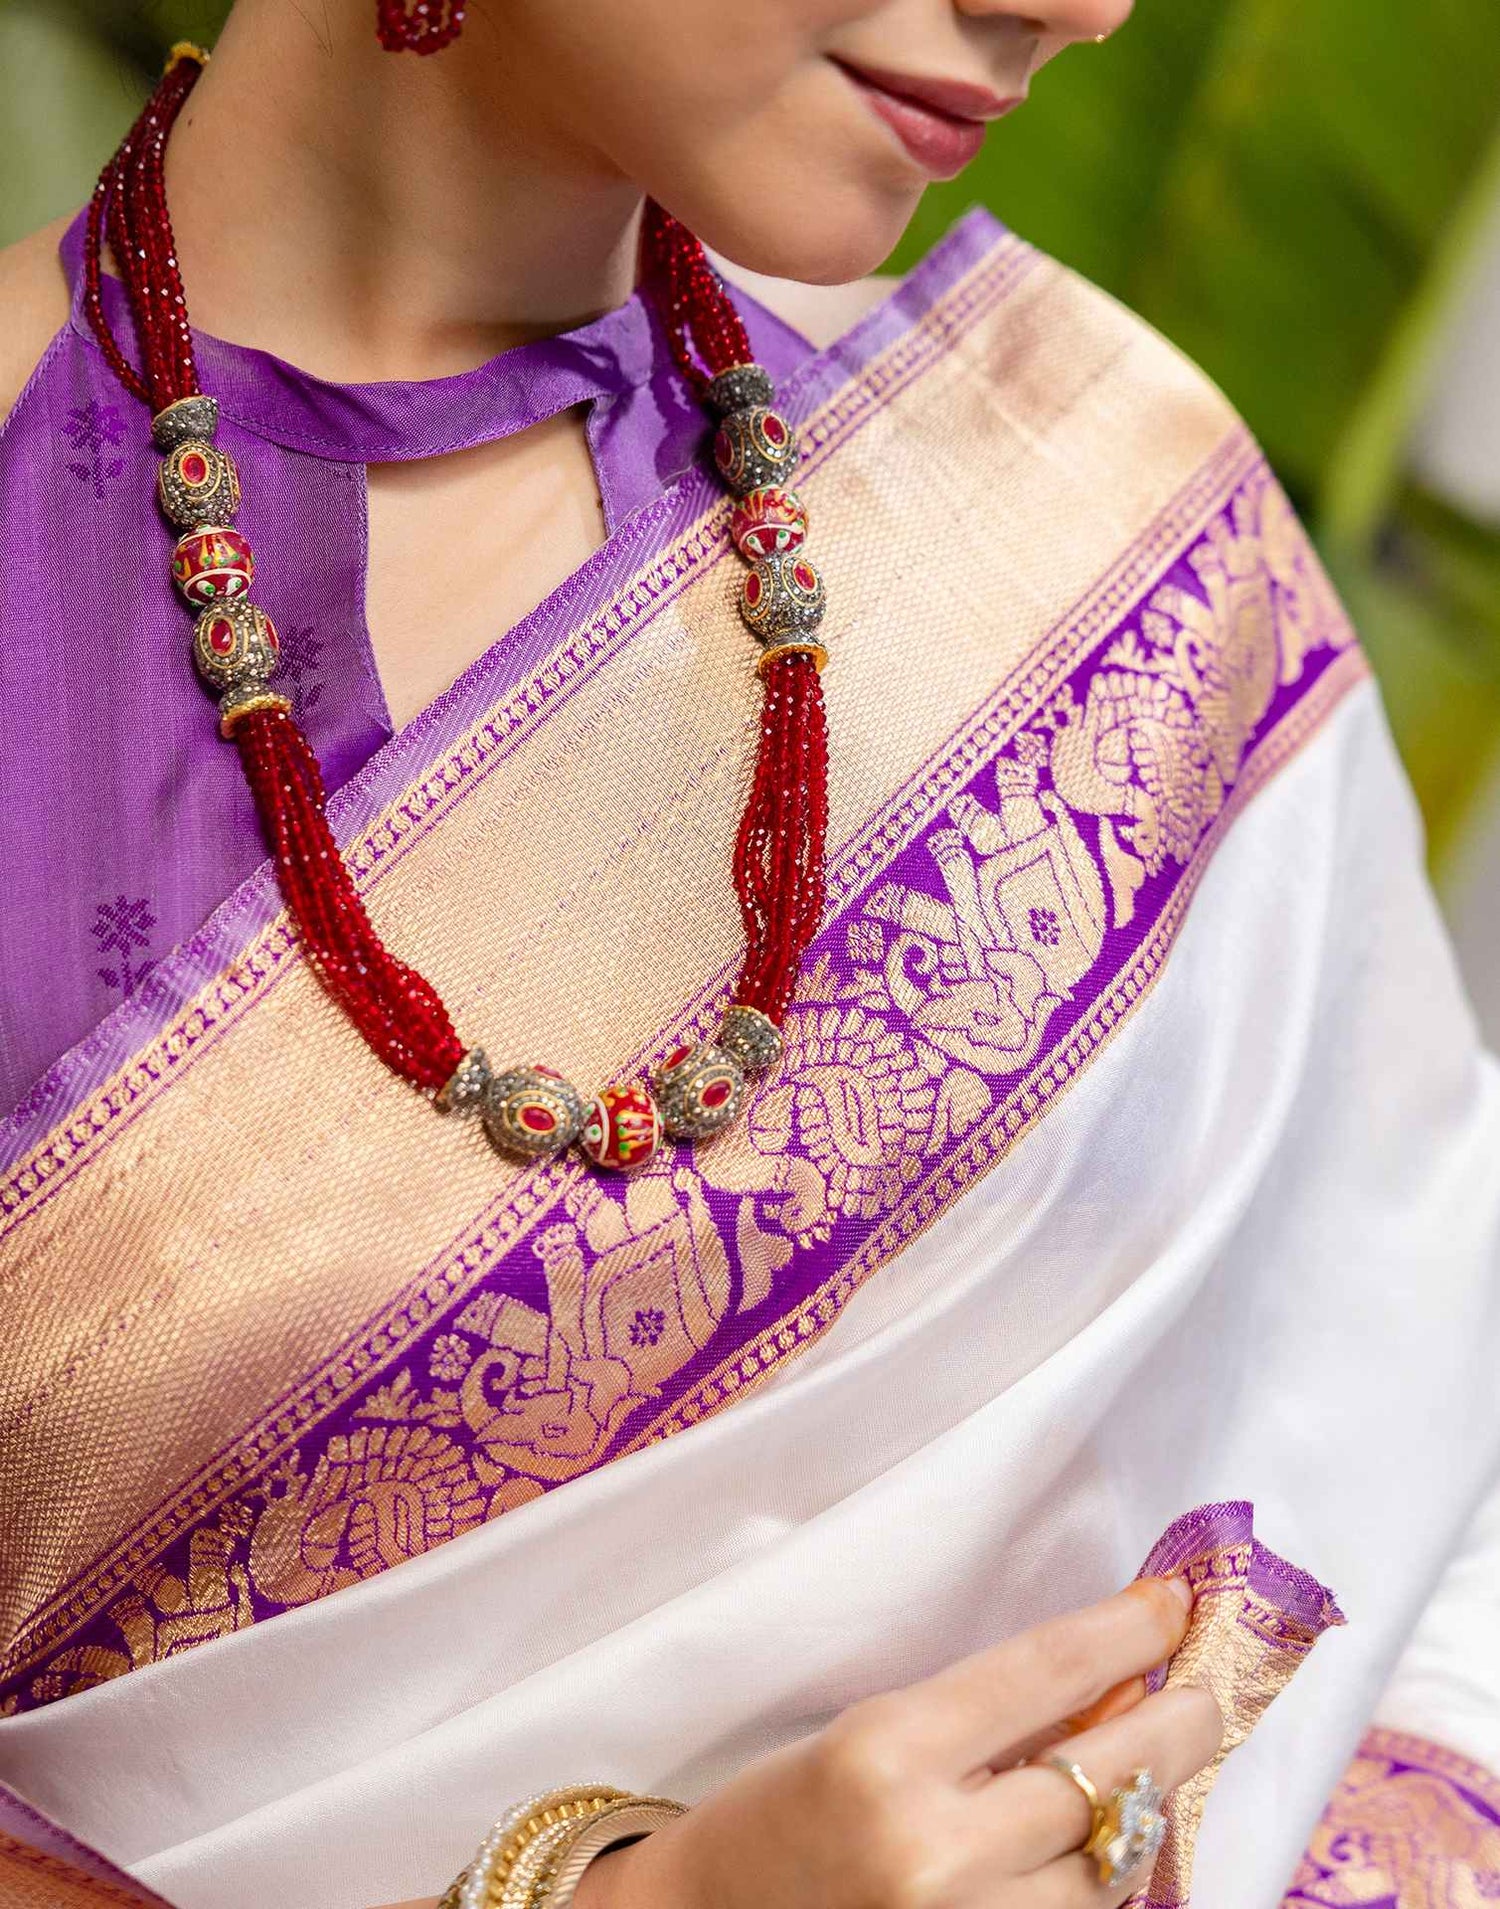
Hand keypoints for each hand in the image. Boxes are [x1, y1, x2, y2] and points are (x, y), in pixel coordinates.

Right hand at [573, 1577, 1217, 1908]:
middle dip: (1176, 1723)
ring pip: (1110, 1866)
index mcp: (886, 1751)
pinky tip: (1111, 1841)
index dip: (1125, 1633)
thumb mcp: (870, 1732)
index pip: (1045, 1672)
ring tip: (1154, 1768)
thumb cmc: (781, 1813)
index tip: (1173, 1604)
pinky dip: (1106, 1879)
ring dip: (1145, 1810)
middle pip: (1104, 1772)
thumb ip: (985, 1715)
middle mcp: (931, 1848)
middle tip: (1205, 1692)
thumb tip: (1112, 1683)